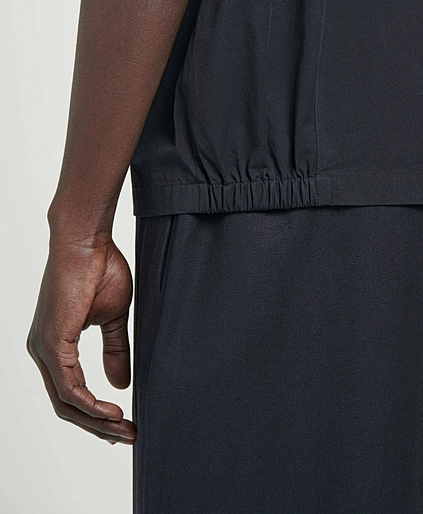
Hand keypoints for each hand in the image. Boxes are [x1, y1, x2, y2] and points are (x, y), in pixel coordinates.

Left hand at [27, 234, 136, 444]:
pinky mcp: (51, 342)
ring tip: (125, 428)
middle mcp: (42, 349)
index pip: (70, 392)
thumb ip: (114, 349)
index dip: (95, 413)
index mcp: (54, 343)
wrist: (88, 240)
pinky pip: (68, 387)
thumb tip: (119, 384)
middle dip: (98, 425)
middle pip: (65, 405)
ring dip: (96, 420)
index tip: (123, 424)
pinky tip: (111, 411)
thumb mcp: (113, 316)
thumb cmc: (100, 266)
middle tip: (127, 436)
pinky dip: (90, 404)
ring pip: (65, 402)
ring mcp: (43, 347)